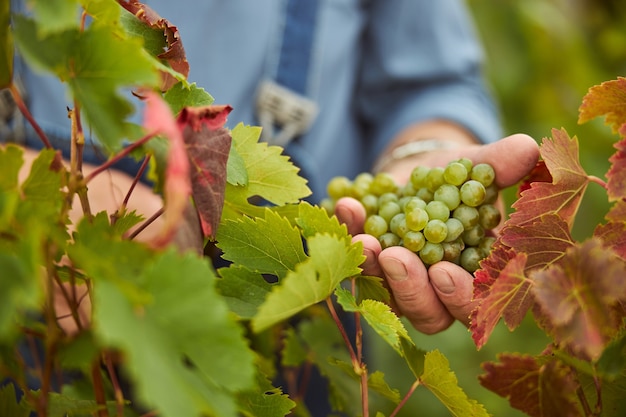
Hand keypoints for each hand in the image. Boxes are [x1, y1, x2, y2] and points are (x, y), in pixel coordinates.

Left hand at [334, 133, 539, 333]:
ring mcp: (402, 285)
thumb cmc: (460, 177)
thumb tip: (529, 147)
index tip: (444, 271)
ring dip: (373, 270)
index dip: (461, 295)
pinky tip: (349, 206)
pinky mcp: (372, 268)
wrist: (421, 173)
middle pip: (429, 312)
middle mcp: (440, 291)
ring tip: (366, 239)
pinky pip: (356, 262)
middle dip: (411, 289)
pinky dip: (352, 234)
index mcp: (479, 277)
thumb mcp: (477, 167)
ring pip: (388, 298)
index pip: (477, 303)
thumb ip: (500, 165)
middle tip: (396, 258)